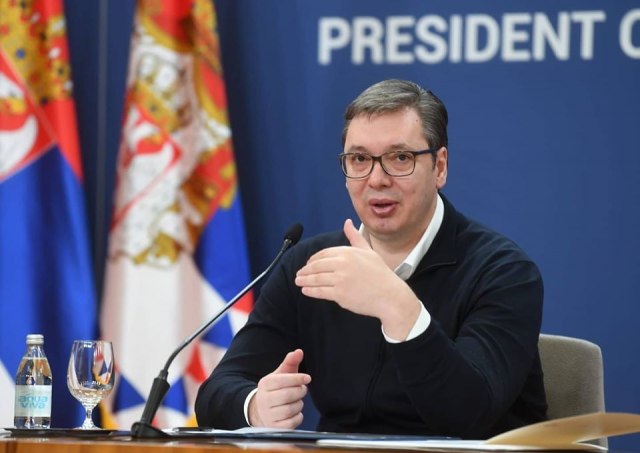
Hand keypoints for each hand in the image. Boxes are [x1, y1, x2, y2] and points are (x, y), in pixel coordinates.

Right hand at [248, 349, 310, 427]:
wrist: (260, 411)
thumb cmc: (275, 390)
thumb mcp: (280, 375)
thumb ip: (290, 363)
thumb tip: (299, 351)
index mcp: (265, 384)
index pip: (282, 380)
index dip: (297, 378)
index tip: (307, 378)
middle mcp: (264, 400)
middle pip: (288, 395)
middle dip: (300, 391)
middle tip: (303, 389)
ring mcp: (268, 415)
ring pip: (291, 409)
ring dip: (299, 404)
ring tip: (296, 400)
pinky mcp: (274, 428)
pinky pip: (292, 422)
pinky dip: (298, 416)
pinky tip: (294, 412)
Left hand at [295, 219, 420, 339]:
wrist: (390, 296)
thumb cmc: (381, 274)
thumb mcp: (368, 251)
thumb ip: (355, 237)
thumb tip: (347, 222)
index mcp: (348, 252)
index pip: (323, 254)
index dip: (313, 259)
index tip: (309, 264)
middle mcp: (342, 264)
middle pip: (316, 266)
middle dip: (305, 270)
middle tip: (299, 274)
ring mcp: (340, 279)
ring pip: (316, 279)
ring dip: (304, 280)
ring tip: (298, 281)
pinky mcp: (339, 294)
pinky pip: (320, 291)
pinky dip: (310, 291)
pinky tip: (305, 290)